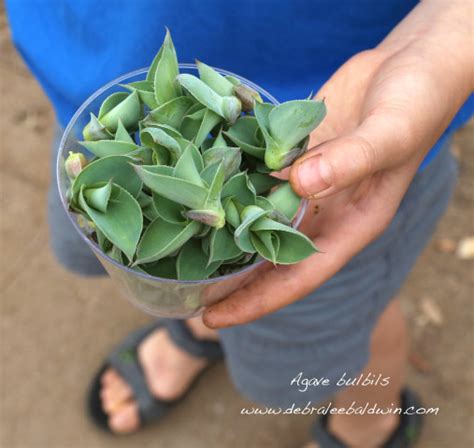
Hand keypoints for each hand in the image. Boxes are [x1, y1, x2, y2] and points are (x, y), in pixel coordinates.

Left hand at [203, 0, 472, 328]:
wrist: (412, 64)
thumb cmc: (417, 102)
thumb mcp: (390, 134)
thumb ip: (350, 161)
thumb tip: (300, 185)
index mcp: (352, 224)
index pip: (300, 275)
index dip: (257, 300)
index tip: (214, 317)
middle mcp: (325, 212)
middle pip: (271, 255)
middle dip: (232, 278)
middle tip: (183, 291)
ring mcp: (307, 184)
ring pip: (260, 219)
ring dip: (227, 233)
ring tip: (181, 247)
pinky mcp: (294, 157)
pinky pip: (259, 178)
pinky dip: (233, 187)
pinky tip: (202, 191)